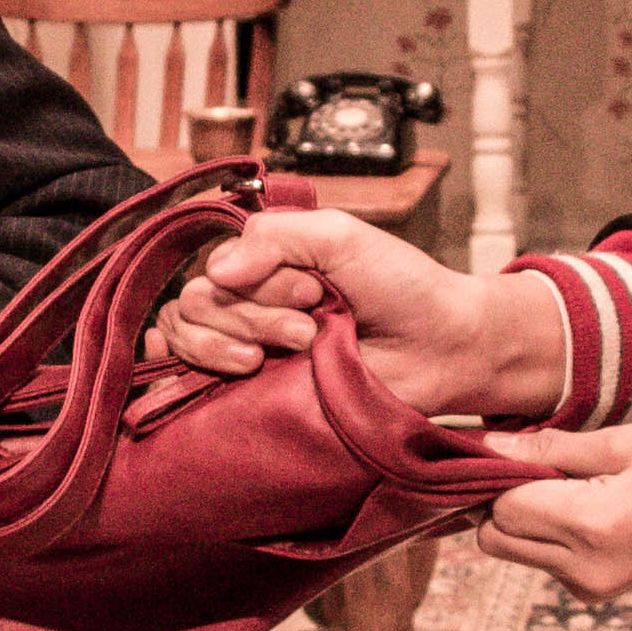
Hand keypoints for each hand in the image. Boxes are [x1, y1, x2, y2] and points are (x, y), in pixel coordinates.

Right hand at [153, 208, 559, 417]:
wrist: (443, 348)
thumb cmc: (401, 287)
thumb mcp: (340, 237)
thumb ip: (275, 236)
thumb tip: (216, 272)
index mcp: (268, 263)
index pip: (213, 267)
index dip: (255, 279)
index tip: (312, 289)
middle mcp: (251, 304)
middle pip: (196, 302)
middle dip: (251, 312)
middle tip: (311, 321)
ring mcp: (249, 350)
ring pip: (188, 335)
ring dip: (239, 336)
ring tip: (299, 345)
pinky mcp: (254, 394)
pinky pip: (194, 378)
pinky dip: (207, 364)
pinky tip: (248, 368)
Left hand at [477, 417, 631, 603]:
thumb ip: (559, 448)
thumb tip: (490, 446)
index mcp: (596, 528)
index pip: (502, 506)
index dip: (498, 470)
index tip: (517, 440)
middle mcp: (586, 570)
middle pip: (496, 536)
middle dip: (502, 497)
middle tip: (544, 456)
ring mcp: (592, 586)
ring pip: (514, 549)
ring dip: (526, 512)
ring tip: (576, 475)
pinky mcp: (598, 589)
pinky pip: (544, 557)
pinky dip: (548, 527)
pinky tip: (589, 497)